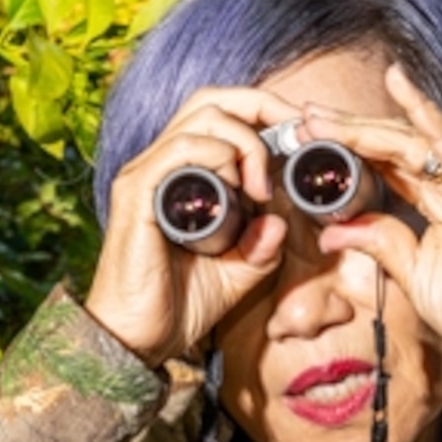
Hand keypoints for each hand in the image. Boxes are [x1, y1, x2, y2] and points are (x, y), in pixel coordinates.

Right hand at [85, 84, 307, 368]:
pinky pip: (180, 150)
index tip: (304, 135)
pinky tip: (240, 192)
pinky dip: (217, 158)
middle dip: (264, 109)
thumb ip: (262, 246)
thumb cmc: (178, 305)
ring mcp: (147, 174)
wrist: (138, 340)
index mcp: (183, 173)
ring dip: (246, 143)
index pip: (221, 114)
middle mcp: (161, 163)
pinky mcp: (137, 193)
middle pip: (212, 100)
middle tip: (298, 141)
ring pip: (202, 118)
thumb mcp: (238, 272)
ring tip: (263, 188)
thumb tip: (282, 220)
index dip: (266, 112)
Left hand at [304, 64, 441, 364]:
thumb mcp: (413, 273)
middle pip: (399, 144)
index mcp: (439, 200)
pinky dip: (438, 134)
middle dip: (354, 127)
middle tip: (310, 112)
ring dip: (380, 126)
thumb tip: (330, 233)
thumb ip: (380, 243)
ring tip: (339, 113)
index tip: (310, 133)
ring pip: (425, 142)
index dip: (351, 145)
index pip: (389, 161)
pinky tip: (414, 114)